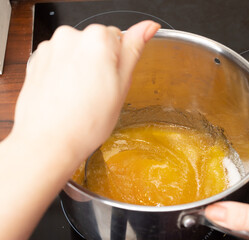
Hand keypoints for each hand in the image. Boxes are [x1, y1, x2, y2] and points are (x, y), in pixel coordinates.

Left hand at [0, 21, 159, 239]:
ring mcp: (51, 47)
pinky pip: (60, 59)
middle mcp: (71, 36)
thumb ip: (134, 49)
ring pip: (78, 51)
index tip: (112, 81)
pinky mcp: (38, 59)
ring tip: (80, 96)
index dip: (119, 62)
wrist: (48, 142)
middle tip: (98, 92)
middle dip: (100, 62)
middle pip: (97, 42)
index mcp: (97, 39)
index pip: (119, 38)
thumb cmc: (86, 121)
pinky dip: (64, 72)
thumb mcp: (122, 85)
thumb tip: (149, 27)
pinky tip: (66, 94)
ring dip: (82, 67)